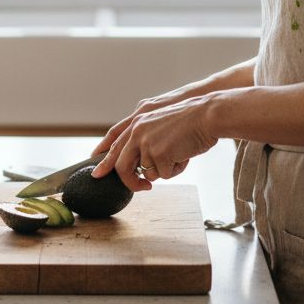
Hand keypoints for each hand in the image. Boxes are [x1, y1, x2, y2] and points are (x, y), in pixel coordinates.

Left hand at [91, 94, 217, 192]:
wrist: (207, 115)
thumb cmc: (191, 121)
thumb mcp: (161, 124)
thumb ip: (147, 137)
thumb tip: (142, 165)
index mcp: (137, 121)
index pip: (114, 141)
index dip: (104, 157)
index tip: (96, 173)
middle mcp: (137, 131)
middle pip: (122, 166)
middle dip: (130, 182)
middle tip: (143, 188)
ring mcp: (146, 143)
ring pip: (147, 174)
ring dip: (165, 170)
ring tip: (179, 154)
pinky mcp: (158, 154)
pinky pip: (164, 175)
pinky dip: (176, 170)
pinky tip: (185, 155)